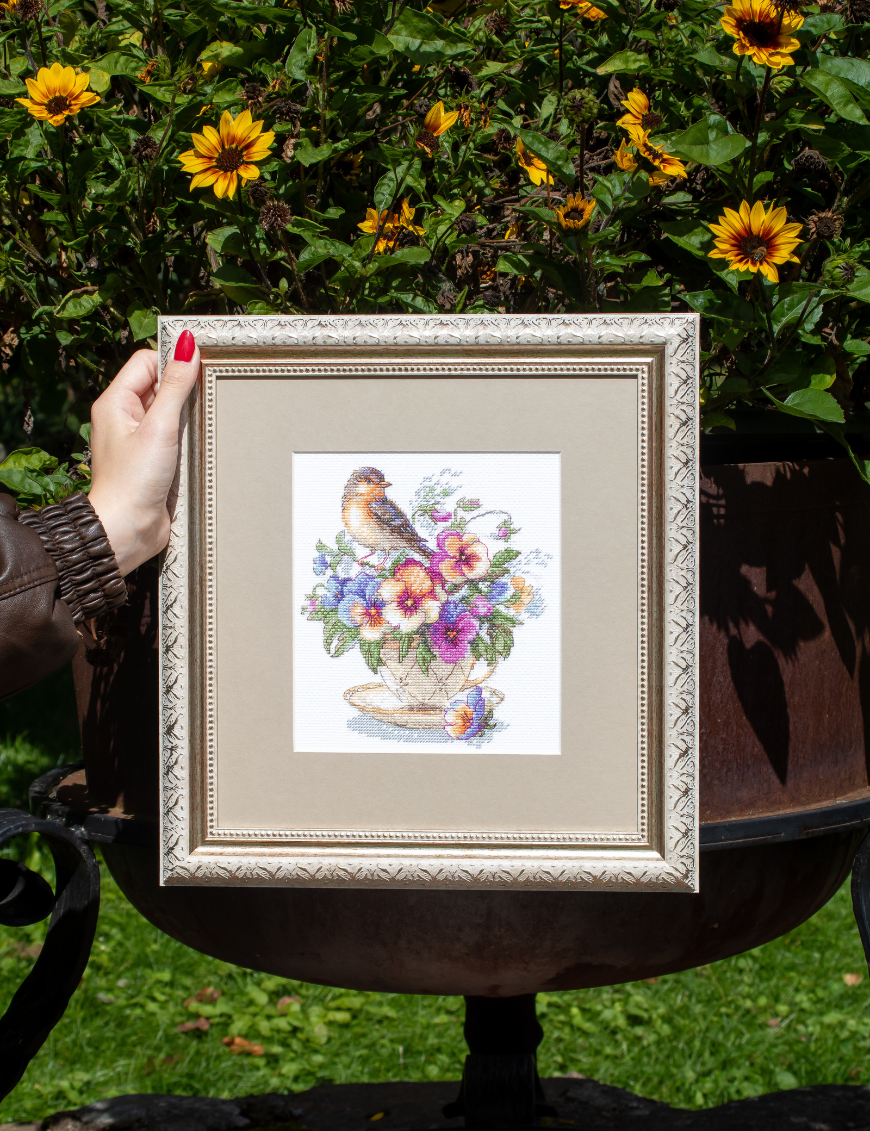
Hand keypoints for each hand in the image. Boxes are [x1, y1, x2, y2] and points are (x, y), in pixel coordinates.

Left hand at [88, 331, 199, 576]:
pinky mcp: (153, 460)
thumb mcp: (159, 427)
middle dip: (183, 389)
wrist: (127, 530)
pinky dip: (188, 438)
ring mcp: (139, 440)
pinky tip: (197, 446)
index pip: (146, 361)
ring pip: (170, 412)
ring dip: (187, 417)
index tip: (199, 365)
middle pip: (160, 385)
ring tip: (196, 429)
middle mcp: (124, 418)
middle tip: (203, 398)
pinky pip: (175, 436)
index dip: (171, 359)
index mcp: (115, 402)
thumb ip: (175, 386)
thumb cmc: (133, 481)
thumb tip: (187, 347)